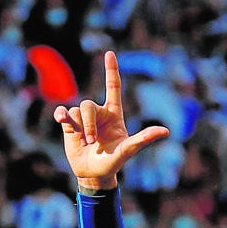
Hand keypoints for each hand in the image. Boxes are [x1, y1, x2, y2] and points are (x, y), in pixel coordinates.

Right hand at [52, 51, 168, 191]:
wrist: (94, 174)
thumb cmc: (113, 162)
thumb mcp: (128, 150)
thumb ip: (143, 139)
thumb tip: (165, 131)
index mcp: (114, 114)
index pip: (113, 87)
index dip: (111, 70)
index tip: (109, 53)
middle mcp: (98, 113)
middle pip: (88, 105)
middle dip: (88, 124)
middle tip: (92, 141)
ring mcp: (83, 119)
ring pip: (76, 110)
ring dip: (79, 128)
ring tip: (85, 143)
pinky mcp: (69, 125)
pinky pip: (63, 113)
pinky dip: (61, 115)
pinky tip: (61, 119)